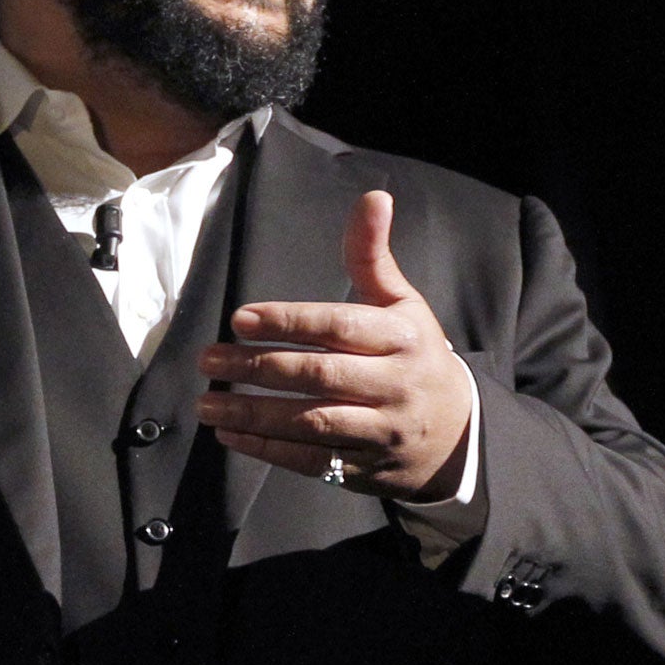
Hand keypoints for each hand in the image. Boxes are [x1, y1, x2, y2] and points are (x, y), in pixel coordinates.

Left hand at [195, 190, 471, 500]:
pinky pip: (312, 460)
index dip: (288, 321)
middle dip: (258, 368)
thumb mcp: (402, 304)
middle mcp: (394, 384)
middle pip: (320, 374)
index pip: (339, 326)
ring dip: (252, 414)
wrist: (458, 435)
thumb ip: (372, 255)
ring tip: (206, 404)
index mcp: (402, 338)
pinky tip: (229, 436)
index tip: (239, 319)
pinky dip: (268, 449)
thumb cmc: (415, 356)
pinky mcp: (365, 468)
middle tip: (207, 360)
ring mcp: (380, 430)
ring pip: (312, 422)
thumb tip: (373, 196)